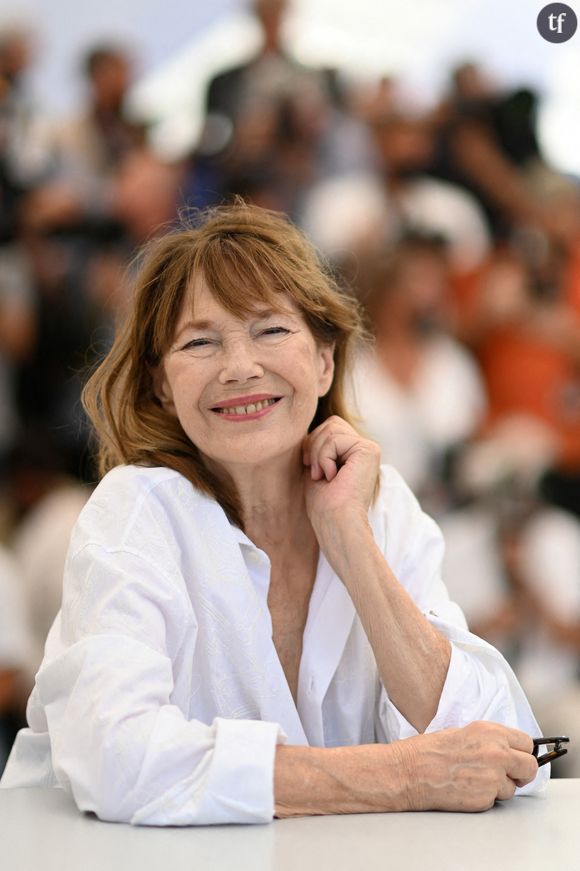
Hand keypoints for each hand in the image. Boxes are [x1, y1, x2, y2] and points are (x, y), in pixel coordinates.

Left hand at [302, 416, 379, 530]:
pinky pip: (335, 439)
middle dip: (314, 446)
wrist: (335, 522)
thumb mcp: (316, 467)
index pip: (330, 427)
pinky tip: (332, 477)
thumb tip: (306, 430)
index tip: (311, 469)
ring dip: (318, 454)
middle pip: (331, 423)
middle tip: (316, 473)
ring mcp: (369, 448)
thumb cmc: (323, 504)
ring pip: (332, 428)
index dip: (313, 443)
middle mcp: (365, 448)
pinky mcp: (369, 450)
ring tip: (323, 476)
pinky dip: (324, 459)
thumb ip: (317, 446)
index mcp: (354, 452)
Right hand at [394, 721, 537, 811]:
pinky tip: (466, 788)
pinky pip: (494, 800)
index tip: (517, 757)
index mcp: (491, 732)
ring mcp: (493, 778)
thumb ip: (490, 741)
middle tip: (510, 775)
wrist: (410, 771)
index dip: (522, 752)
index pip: (527, 743)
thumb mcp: (463, 733)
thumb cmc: (430, 751)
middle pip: (530, 767)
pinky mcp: (485, 799)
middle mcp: (497, 753)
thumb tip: (507, 750)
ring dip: (499, 787)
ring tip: (474, 780)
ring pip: (512, 788)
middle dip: (522, 773)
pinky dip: (484, 797)